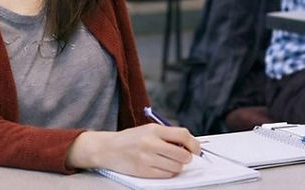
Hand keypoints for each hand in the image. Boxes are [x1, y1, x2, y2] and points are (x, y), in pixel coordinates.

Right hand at [65, 124, 198, 176]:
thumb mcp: (148, 130)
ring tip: (168, 161)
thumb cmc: (131, 139)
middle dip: (186, 158)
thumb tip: (189, 145)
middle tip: (182, 157)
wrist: (108, 148)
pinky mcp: (143, 171)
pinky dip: (168, 173)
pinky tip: (161, 167)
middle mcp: (151, 143)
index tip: (196, 149)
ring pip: (176, 167)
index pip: (183, 135)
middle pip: (183, 155)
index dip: (194, 144)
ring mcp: (147, 158)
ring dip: (177, 166)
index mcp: (154, 130)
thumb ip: (167, 135)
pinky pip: (166, 175)